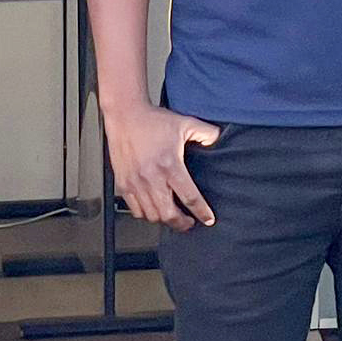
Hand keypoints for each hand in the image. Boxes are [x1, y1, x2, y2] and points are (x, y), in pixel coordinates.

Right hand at [104, 99, 219, 231]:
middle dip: (182, 224)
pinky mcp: (123, 185)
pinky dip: (146, 214)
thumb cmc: (152, 121)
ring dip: (164, 219)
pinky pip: (135, 210)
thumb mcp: (185, 123)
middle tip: (190, 223)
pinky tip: (154, 209)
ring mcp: (136, 184)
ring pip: (152, 215)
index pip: (189, 197)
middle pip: (169, 214)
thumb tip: (218, 139)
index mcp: (170, 165)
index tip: (208, 219)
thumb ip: (206, 132)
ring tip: (173, 216)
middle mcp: (152, 178)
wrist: (125, 116)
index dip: (201, 212)